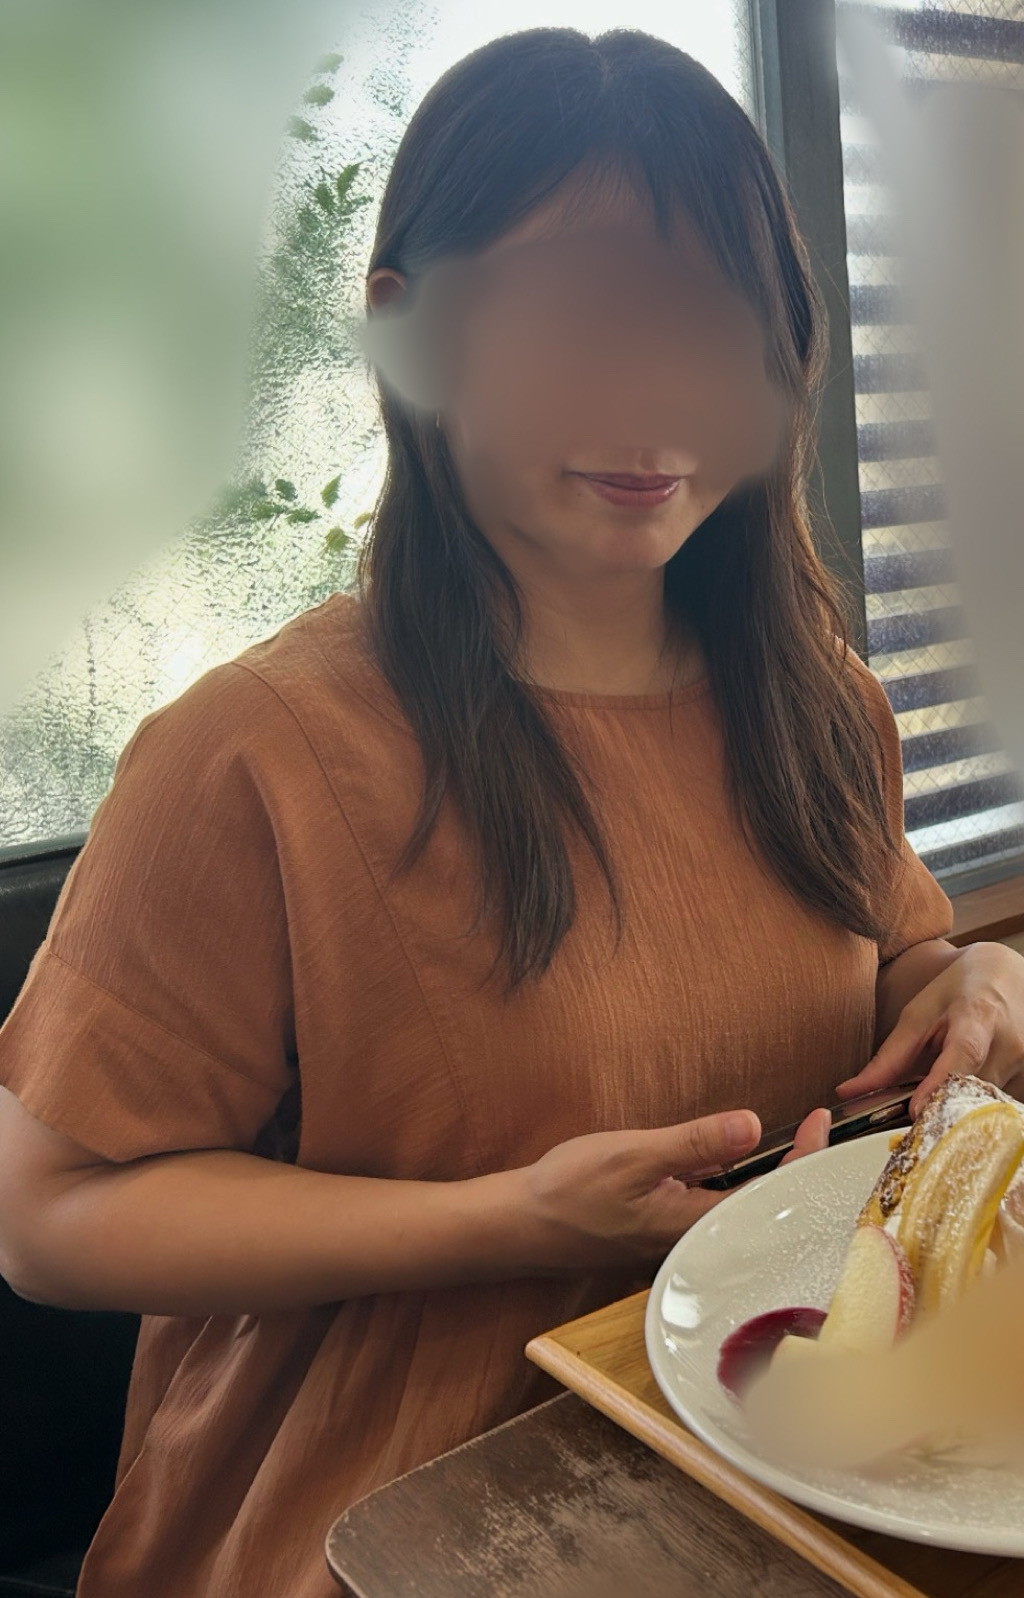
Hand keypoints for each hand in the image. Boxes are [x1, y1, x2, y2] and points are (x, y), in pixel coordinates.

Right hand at [517, 1105, 830, 1271]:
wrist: (521, 1225)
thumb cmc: (571, 1192)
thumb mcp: (634, 1156)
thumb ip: (694, 1142)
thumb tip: (753, 1124)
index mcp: (696, 1225)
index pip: (769, 1194)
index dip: (801, 1159)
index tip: (818, 1120)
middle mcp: (695, 1240)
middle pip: (762, 1208)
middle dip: (795, 1170)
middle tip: (816, 1130)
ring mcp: (678, 1239)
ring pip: (738, 1209)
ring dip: (766, 1178)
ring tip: (792, 1144)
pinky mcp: (662, 1232)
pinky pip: (712, 1208)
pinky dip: (734, 1183)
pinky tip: (732, 1162)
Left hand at [836, 941, 1023, 1116]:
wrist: (1007, 977)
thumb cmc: (959, 992)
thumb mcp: (919, 1013)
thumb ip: (888, 1057)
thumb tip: (848, 1093)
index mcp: (978, 1016)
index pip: (963, 1055)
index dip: (940, 1084)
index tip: (915, 1111)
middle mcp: (1010, 1042)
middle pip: (970, 1091)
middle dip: (939, 1107)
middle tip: (910, 1116)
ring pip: (982, 1104)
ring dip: (956, 1106)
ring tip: (940, 1091)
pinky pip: (995, 1107)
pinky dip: (973, 1105)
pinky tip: (963, 1091)